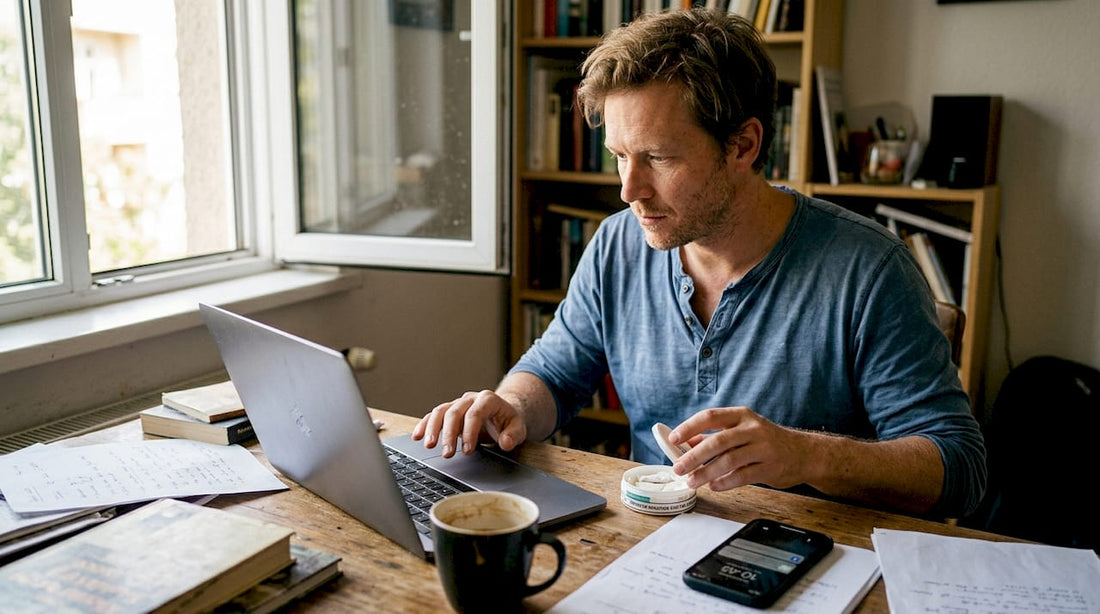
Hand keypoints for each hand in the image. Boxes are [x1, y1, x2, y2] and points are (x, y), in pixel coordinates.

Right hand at [411, 390, 528, 457]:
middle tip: (447, 454)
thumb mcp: (518, 428)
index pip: (475, 413)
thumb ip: (514, 435)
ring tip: (429, 446)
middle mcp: (470, 399)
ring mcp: (458, 404)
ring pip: (440, 411)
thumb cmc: (509, 421)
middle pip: (454, 412)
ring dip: (433, 429)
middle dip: (449, 434)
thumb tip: (505, 442)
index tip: (467, 451)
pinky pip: (434, 415)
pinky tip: (417, 437)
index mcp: (488, 399)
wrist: (503, 413)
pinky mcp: (449, 411)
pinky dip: (425, 425)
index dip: (469, 432)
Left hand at [668, 407, 810, 491]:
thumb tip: (685, 445)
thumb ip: (715, 436)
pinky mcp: (770, 467)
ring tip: (692, 481)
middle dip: (693, 456)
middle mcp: (752, 428)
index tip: (673, 439)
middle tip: (678, 468)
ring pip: (728, 461)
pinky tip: (713, 486)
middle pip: (717, 441)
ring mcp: (763, 447)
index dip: (689, 428)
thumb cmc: (766, 441)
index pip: (710, 417)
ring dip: (706, 473)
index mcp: (741, 415)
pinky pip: (742, 476)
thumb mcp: (742, 431)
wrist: (804, 453)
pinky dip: (724, 482)